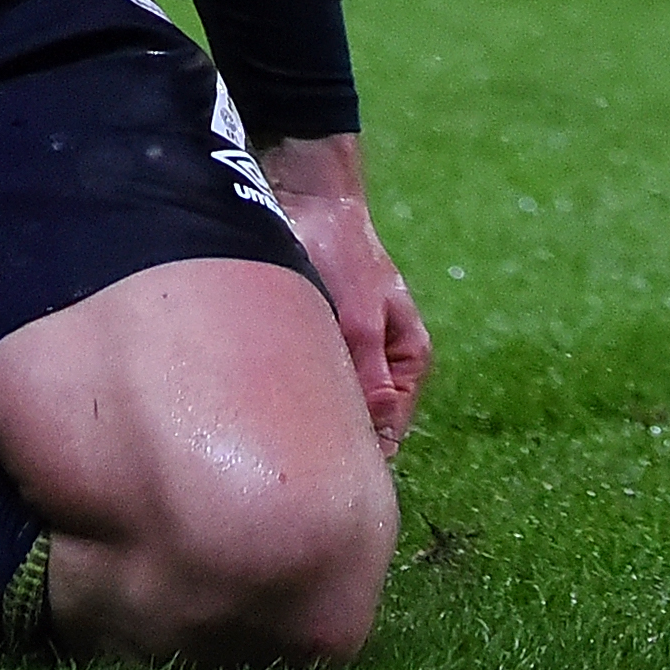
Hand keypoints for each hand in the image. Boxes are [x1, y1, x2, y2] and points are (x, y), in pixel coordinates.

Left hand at [260, 131, 431, 456]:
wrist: (306, 198)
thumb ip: (369, 378)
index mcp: (407, 361)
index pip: (389, 434)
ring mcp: (350, 351)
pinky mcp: (319, 338)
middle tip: (288, 451)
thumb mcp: (359, 320)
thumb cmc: (339, 254)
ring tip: (273, 420)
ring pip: (329, 403)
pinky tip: (262, 393)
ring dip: (307, 411)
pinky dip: (290, 387)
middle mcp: (382, 362)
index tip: (319, 472)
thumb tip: (380, 441)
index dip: (357, 458)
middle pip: (358, 423)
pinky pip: (308, 379)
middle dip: (328, 437)